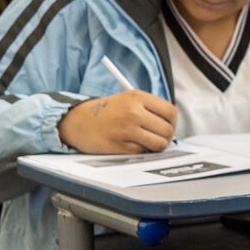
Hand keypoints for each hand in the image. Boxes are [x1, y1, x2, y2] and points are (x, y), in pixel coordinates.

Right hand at [57, 90, 177, 153]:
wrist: (77, 121)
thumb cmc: (106, 111)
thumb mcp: (128, 99)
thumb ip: (150, 107)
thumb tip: (171, 122)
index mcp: (137, 97)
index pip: (170, 112)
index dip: (173, 122)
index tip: (169, 126)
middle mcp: (133, 112)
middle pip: (167, 130)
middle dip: (166, 136)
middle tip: (159, 137)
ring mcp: (126, 129)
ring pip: (159, 143)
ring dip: (156, 146)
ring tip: (148, 143)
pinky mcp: (119, 145)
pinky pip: (142, 152)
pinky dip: (140, 150)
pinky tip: (132, 144)